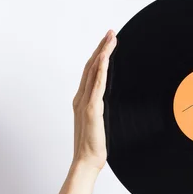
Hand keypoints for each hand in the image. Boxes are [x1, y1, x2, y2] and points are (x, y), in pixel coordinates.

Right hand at [72, 29, 116, 169]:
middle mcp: (81, 98)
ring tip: (111, 39)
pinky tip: (105, 58)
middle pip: (91, 66)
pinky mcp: (91, 109)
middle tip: (110, 33)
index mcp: (82, 100)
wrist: (86, 161)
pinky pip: (96, 85)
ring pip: (93, 71)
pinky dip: (100, 69)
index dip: (99, 56)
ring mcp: (85, 102)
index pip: (91, 72)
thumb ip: (101, 111)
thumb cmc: (93, 146)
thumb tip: (108, 105)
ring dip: (102, 53)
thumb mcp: (100, 124)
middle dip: (101, 48)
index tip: (107, 43)